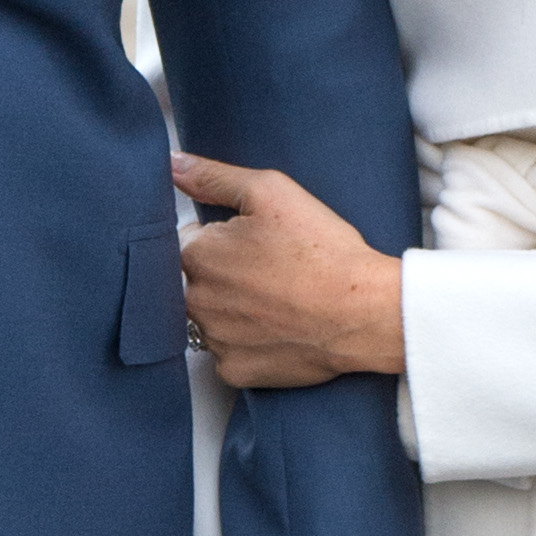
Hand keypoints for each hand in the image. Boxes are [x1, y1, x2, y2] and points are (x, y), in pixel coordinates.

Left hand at [174, 153, 405, 388]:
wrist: (362, 311)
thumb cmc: (321, 250)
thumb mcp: (270, 191)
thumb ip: (213, 177)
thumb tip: (173, 164)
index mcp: (196, 254)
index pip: (190, 239)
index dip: (225, 237)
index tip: (256, 242)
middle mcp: (195, 300)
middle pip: (198, 280)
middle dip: (224, 273)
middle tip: (271, 270)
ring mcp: (214, 339)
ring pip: (211, 318)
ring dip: (233, 309)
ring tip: (277, 299)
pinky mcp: (235, 371)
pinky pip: (229, 352)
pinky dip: (248, 343)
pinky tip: (277, 328)